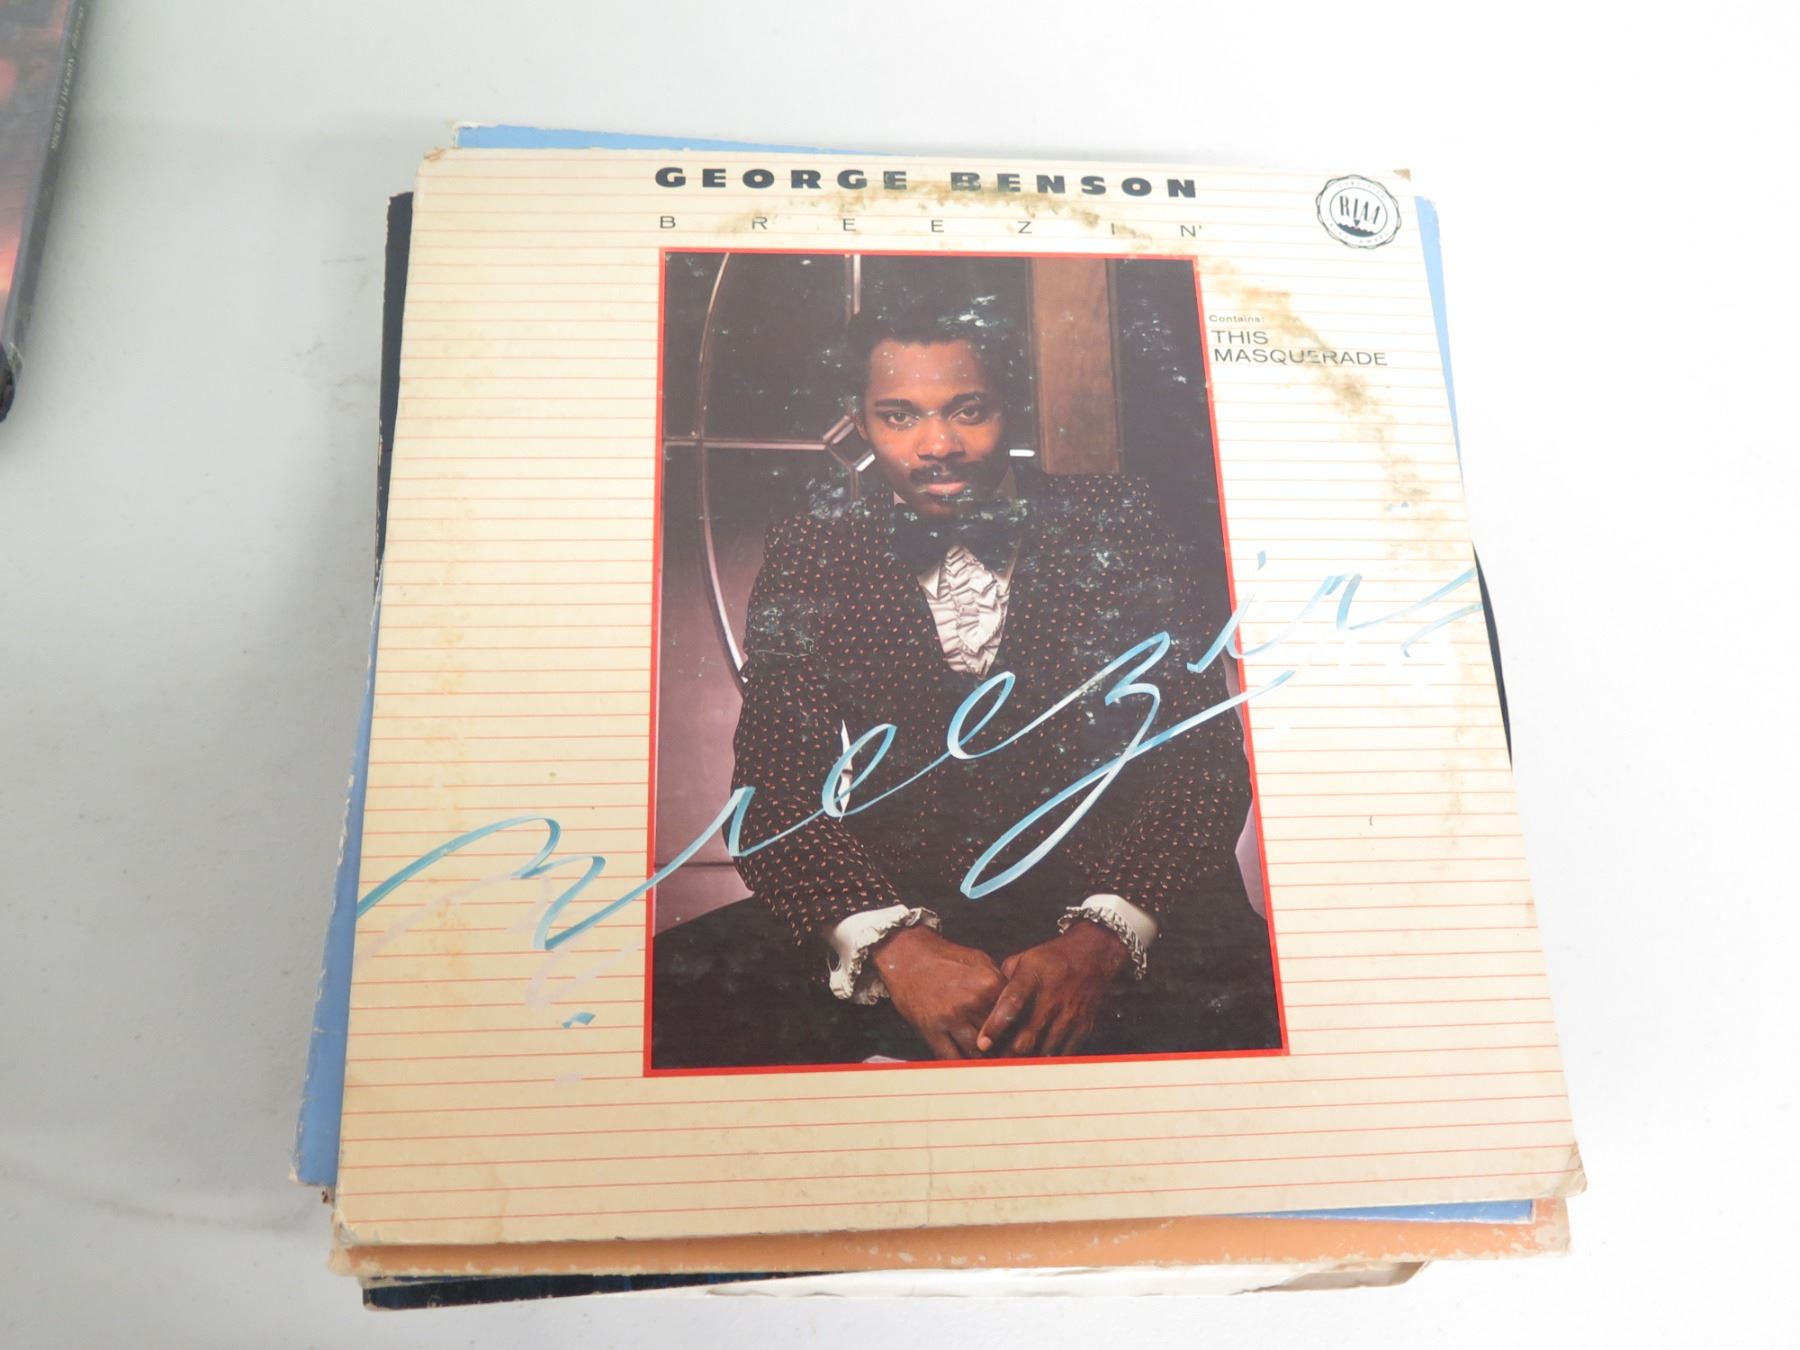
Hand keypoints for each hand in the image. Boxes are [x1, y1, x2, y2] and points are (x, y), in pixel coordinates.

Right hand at [872, 926, 1006, 1059]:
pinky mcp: (931, 1029)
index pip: (1012, 1017)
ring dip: (981, 1058)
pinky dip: (960, 1064)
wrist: (906, 954)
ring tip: (985, 1059)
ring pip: (976, 1051)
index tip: (1016, 1037)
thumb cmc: (943, 956)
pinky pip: (951, 1058)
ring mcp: (950, 1018)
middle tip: (1003, 1053)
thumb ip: (998, 983)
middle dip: (1000, 1045)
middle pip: (997, 1036)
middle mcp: (972, 1002)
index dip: (1015, 1029)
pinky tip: (964, 1061)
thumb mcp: (979, 960)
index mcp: (989, 984)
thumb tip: (1013, 1004)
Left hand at [976, 922, 1130, 1057]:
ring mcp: (1068, 1015)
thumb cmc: (1053, 958)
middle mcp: (1050, 999)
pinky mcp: (1082, 1028)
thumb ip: (1002, 982)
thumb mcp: (1024, 960)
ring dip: (1025, 1062)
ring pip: (1043, 1051)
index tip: (982, 1044)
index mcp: (1031, 978)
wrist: (1095, 956)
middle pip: (1026, 1038)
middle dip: (1006, 1055)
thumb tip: (983, 1004)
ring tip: (1009, 1069)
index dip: (995, 1026)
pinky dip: (1046, 1062)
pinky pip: (1062, 1054)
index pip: (1011, 1004)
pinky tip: (1034, 1064)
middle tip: (991, 1064)